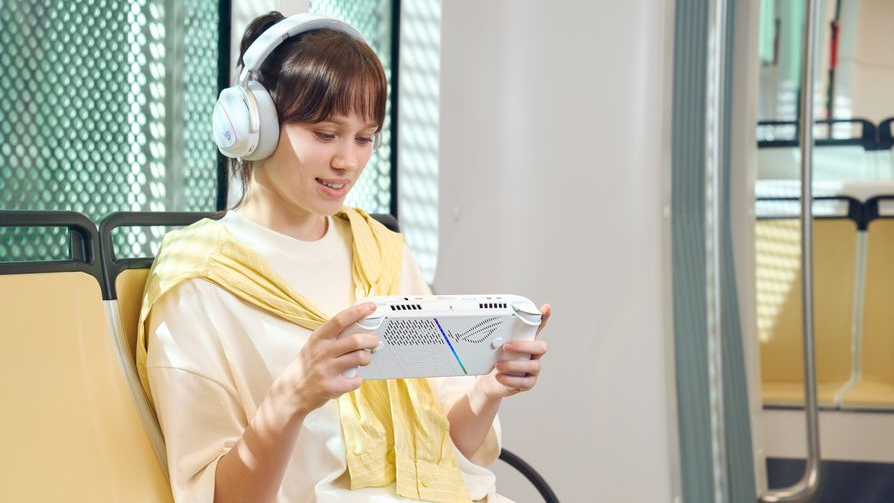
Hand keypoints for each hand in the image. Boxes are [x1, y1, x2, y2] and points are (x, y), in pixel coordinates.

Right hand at [275, 302, 378, 416]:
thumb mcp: (314, 345)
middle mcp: (322, 351)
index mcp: (319, 338)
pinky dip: (358, 379)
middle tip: (374, 341)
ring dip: (368, 358)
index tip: (371, 307)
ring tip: (365, 359)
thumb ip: (332, 337)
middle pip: (356, 340)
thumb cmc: (306, 366)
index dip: (358, 311)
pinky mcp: (330, 386)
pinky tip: (353, 378)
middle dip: (371, 340)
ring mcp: (326, 369)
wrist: (290, 392)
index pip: (340, 319)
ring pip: (359, 358)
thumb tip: (358, 327)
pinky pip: (355, 380)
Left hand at [477, 304, 549, 399]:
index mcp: (527, 342)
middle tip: (506, 346)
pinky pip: (525, 382)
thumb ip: (498, 337)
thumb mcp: (497, 346)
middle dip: (523, 346)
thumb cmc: (497, 360)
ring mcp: (533, 369)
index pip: (539, 328)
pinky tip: (500, 376)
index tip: (545, 308)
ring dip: (513, 365)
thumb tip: (488, 325)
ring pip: (533, 365)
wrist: (491, 382)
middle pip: (541, 347)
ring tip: (498, 365)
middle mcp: (534, 354)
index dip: (544, 318)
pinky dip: (510, 379)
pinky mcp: (528, 383)